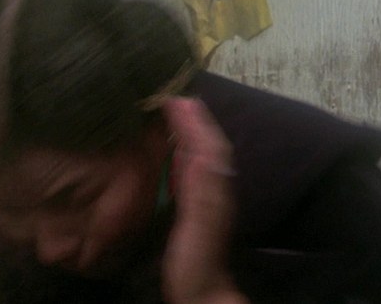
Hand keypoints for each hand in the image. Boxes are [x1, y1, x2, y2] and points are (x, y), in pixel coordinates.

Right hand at [160, 98, 247, 303]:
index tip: (172, 96)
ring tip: (168, 112)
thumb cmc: (196, 262)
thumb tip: (202, 149)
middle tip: (169, 95)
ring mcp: (204, 195)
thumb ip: (201, 189)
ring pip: (198, 153)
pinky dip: (181, 151)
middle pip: (204, 142)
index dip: (192, 119)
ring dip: (186, 130)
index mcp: (212, 184)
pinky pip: (189, 169)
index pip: (205, 142)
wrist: (202, 293)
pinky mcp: (194, 206)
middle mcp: (212, 184)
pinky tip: (169, 150)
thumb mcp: (198, 223)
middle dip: (190, 118)